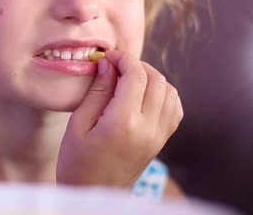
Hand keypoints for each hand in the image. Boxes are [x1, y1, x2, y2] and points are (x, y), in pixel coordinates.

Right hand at [56, 51, 182, 187]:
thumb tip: (108, 64)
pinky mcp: (161, 142)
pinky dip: (163, 94)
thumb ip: (97, 92)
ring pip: (170, 91)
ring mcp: (158, 137)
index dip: (123, 59)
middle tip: (116, 66)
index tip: (108, 57)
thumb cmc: (77, 163)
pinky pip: (175, 109)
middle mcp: (147, 129)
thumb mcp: (78, 125)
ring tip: (129, 80)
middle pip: (156, 80)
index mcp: (123, 123)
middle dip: (137, 65)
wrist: (93, 195)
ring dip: (152, 78)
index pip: (136, 76)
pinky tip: (143, 95)